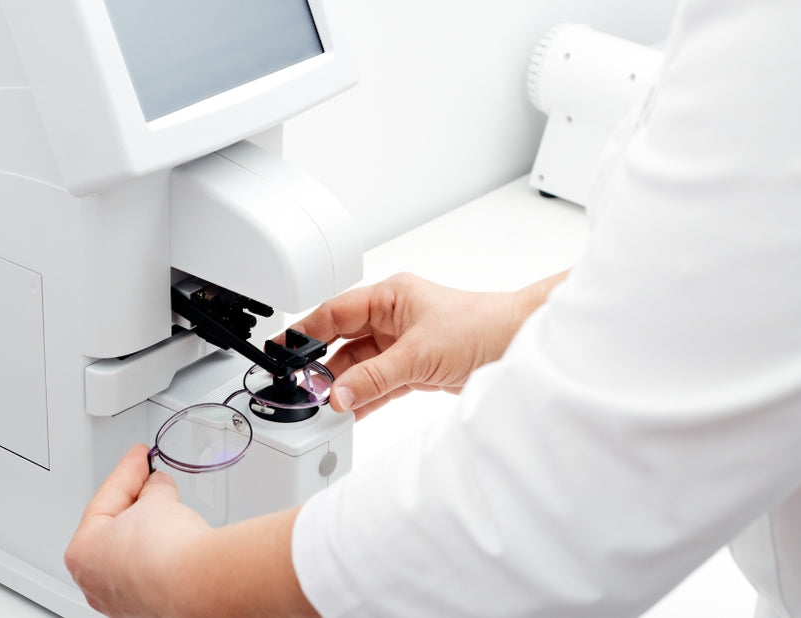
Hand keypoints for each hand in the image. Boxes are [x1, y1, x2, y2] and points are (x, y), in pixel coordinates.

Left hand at [65, 445, 315, 617]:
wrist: (196, 581)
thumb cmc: (165, 549)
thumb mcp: (156, 499)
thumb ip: (151, 488)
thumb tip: (155, 486)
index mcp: (82, 552)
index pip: (105, 498)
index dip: (128, 470)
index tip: (140, 456)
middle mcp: (94, 581)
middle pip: (113, 527)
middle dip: (134, 499)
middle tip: (152, 475)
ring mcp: (120, 598)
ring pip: (130, 550)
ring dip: (146, 525)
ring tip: (168, 503)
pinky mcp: (147, 605)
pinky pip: (147, 568)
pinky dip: (157, 549)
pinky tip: (174, 535)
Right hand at [290, 271, 567, 418]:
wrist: (519, 343)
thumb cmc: (480, 326)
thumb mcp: (417, 354)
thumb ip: (374, 378)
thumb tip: (339, 395)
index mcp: (389, 297)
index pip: (334, 314)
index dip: (305, 333)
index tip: (280, 351)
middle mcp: (393, 318)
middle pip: (344, 343)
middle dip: (324, 368)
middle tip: (301, 389)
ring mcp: (403, 344)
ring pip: (361, 366)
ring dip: (344, 387)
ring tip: (323, 407)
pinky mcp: (416, 368)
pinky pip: (379, 384)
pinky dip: (365, 398)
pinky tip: (349, 413)